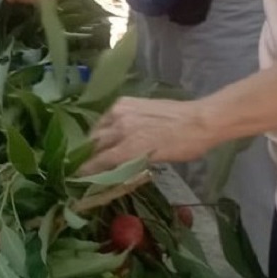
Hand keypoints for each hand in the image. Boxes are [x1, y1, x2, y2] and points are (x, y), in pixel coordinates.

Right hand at [82, 96, 217, 173]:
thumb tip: (116, 168)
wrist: (199, 120)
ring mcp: (121, 111)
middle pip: (94, 143)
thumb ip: (132, 163)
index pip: (98, 161)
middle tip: (83, 163)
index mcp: (128, 147)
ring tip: (95, 147)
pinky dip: (104, 124)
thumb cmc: (184, 147)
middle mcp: (120, 128)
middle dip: (87, 154)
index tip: (77, 176)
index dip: (86, 170)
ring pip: (98, 127)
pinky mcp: (125, 101)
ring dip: (94, 138)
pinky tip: (109, 130)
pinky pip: (107, 115)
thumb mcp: (157, 161)